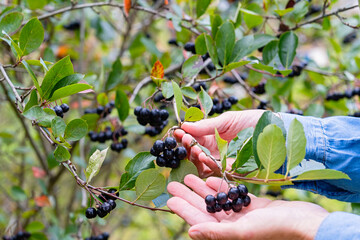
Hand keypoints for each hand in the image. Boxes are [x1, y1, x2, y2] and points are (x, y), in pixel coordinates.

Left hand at [167, 174, 328, 239]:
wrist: (307, 223)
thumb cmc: (277, 229)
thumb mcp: (243, 230)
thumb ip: (216, 232)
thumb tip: (190, 231)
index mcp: (228, 234)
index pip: (199, 220)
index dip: (183, 209)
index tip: (170, 197)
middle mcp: (233, 226)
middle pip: (204, 208)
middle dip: (188, 196)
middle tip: (173, 183)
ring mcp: (243, 216)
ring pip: (217, 201)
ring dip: (202, 189)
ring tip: (188, 176)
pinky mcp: (254, 207)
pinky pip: (233, 196)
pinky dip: (222, 187)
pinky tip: (211, 177)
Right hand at [174, 110, 265, 176]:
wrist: (276, 130)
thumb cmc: (253, 121)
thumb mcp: (227, 120)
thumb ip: (206, 126)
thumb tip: (184, 125)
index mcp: (213, 138)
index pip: (194, 140)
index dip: (184, 136)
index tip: (176, 130)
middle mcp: (216, 152)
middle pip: (195, 154)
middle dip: (187, 146)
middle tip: (183, 138)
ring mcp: (223, 162)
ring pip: (202, 164)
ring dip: (194, 156)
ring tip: (192, 147)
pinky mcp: (232, 172)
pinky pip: (215, 171)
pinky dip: (207, 164)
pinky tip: (201, 156)